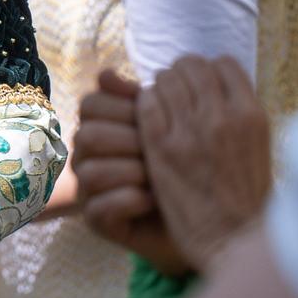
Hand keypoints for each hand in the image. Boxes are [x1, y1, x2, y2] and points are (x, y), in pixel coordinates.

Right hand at [73, 69, 188, 274]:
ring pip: (89, 170)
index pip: (92, 103)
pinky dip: (129, 200)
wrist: (210, 225)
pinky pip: (98, 207)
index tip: (155, 117)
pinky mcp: (98, 220)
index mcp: (105, 127)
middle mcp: (91, 156)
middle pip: (87, 134)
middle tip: (159, 150)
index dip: (122, 107)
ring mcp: (90, 188)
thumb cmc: (192, 171)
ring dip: (130, 171)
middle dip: (129, 141)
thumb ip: (151, 99)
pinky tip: (153, 199)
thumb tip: (107, 73)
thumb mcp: (177, 130)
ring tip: (159, 178)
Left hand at [139, 56, 272, 270]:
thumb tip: (211, 82)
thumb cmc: (245, 194)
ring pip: (164, 80)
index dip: (206, 71)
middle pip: (190, 66)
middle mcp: (223, 116)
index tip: (199, 86)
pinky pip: (145, 103)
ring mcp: (190, 129)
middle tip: (174, 93)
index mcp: (252, 115)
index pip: (222, 64)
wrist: (232, 237)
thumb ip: (235, 112)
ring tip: (161, 108)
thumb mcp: (255, 145)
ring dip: (159, 89)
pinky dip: (144, 106)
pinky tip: (148, 123)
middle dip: (179, 75)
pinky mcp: (160, 145)